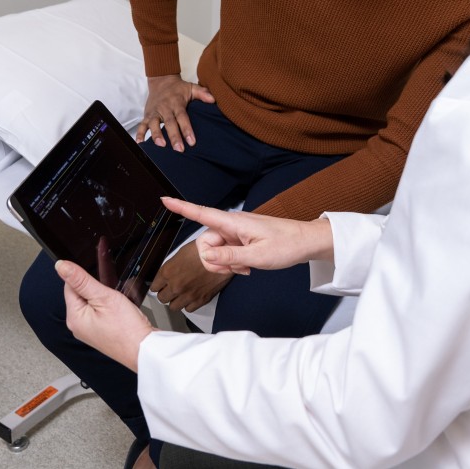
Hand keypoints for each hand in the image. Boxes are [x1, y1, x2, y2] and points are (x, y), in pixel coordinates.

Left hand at [57, 260, 155, 371]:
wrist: (144, 350)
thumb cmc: (127, 330)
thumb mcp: (103, 297)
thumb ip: (81, 280)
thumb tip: (61, 266)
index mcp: (74, 317)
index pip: (69, 286)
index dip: (86, 278)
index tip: (100, 282)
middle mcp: (78, 326)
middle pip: (81, 294)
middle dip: (96, 289)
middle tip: (110, 297)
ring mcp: (89, 331)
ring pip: (92, 302)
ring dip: (104, 298)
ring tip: (116, 306)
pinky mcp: (100, 332)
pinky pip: (100, 312)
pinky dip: (109, 307)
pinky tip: (118, 312)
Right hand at [135, 75, 214, 151]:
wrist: (161, 80)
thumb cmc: (178, 88)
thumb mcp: (192, 88)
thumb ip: (203, 93)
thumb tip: (213, 100)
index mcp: (177, 103)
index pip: (182, 117)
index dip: (187, 129)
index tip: (192, 142)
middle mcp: (165, 108)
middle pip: (169, 123)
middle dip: (174, 136)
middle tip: (179, 149)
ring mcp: (154, 112)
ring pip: (153, 124)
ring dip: (156, 135)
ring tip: (161, 145)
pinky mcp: (147, 114)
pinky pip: (142, 124)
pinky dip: (140, 133)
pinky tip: (140, 144)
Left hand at [149, 241, 231, 312]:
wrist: (222, 253)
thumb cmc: (203, 250)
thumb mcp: (181, 253)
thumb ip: (171, 266)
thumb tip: (167, 273)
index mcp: (168, 272)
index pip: (154, 287)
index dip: (157, 286)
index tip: (160, 286)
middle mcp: (176, 285)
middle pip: (162, 298)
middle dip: (165, 294)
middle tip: (170, 290)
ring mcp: (188, 294)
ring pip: (173, 307)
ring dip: (176, 301)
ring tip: (180, 295)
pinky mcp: (201, 300)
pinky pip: (188, 309)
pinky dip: (189, 304)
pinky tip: (191, 297)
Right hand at [163, 197, 334, 274]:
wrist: (305, 242)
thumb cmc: (286, 245)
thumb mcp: (257, 256)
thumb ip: (229, 256)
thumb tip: (206, 255)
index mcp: (234, 223)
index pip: (202, 213)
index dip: (181, 208)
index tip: (164, 200)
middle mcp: (233, 224)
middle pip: (207, 243)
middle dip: (215, 260)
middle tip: (235, 269)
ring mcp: (237, 232)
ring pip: (217, 250)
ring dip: (226, 263)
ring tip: (245, 267)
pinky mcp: (242, 239)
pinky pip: (227, 252)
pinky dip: (233, 262)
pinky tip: (247, 267)